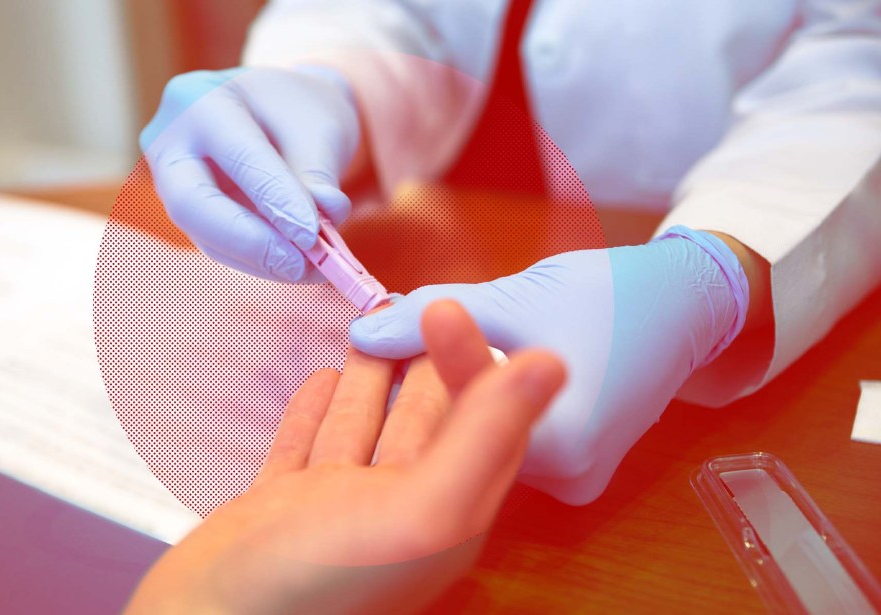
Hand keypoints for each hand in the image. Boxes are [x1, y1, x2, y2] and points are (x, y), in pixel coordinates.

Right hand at [125, 301, 564, 613]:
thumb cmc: (315, 588)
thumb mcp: (419, 510)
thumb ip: (483, 438)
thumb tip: (549, 365)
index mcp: (445, 516)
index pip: (476, 422)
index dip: (472, 364)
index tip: (454, 307)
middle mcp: (395, 511)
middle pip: (423, 420)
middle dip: (425, 361)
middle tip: (419, 303)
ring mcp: (333, 509)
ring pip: (364, 426)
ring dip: (373, 377)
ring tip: (374, 324)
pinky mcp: (281, 508)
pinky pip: (307, 445)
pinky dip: (317, 409)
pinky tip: (322, 379)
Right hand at [141, 66, 360, 281]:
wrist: (281, 110)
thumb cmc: (300, 110)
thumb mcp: (320, 128)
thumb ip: (317, 177)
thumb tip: (320, 226)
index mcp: (202, 99)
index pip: (239, 156)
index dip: (276, 201)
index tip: (312, 235)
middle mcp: (171, 139)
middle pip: (192, 203)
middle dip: (248, 241)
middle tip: (298, 264)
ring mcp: (170, 179)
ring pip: (205, 234)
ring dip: (261, 260)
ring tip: (310, 269)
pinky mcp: (187, 212)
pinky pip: (217, 245)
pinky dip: (258, 261)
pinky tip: (293, 266)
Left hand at [349, 227, 749, 504]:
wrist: (681, 306)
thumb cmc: (607, 295)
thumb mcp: (514, 297)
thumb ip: (435, 315)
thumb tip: (364, 332)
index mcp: (560, 442)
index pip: (459, 403)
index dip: (412, 362)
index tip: (378, 329)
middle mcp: (568, 477)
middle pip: (472, 430)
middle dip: (434, 381)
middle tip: (397, 334)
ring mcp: (574, 478)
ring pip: (489, 436)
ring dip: (460, 395)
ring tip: (431, 348)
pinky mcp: (575, 468)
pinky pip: (513, 439)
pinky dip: (490, 407)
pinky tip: (474, 369)